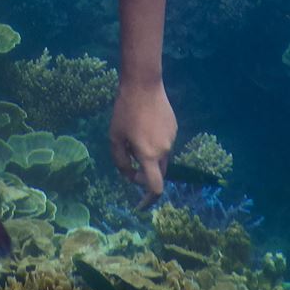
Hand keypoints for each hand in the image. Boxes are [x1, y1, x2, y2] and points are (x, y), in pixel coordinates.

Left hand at [109, 80, 175, 208]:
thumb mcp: (115, 138)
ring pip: (161, 158)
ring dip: (149, 157)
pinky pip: (165, 144)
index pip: (155, 187)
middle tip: (130, 166)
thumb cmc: (125, 111)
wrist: (144, 84)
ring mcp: (172, 139)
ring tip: (134, 138)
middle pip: (158, 174)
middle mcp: (164, 150)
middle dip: (145, 176)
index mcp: (149, 155)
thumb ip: (120, 162)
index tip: (139, 205)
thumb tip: (129, 176)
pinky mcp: (174, 128)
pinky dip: (154, 145)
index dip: (148, 200)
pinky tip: (144, 127)